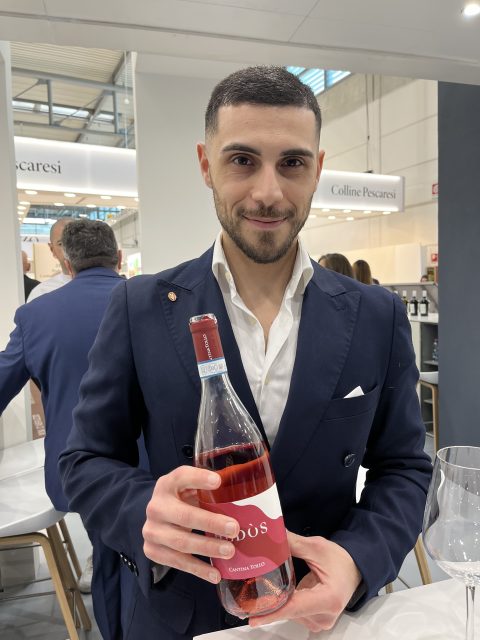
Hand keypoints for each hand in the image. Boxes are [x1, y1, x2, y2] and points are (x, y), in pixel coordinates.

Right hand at [142, 466, 238, 583]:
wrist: (157, 518)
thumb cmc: (182, 500)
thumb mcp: (190, 488)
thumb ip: (209, 490)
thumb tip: (246, 495)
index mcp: (168, 484)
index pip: (181, 477)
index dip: (199, 478)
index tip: (218, 481)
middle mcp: (156, 506)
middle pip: (184, 516)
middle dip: (211, 523)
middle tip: (234, 529)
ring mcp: (152, 530)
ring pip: (181, 542)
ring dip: (207, 548)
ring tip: (229, 551)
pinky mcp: (152, 551)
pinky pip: (177, 562)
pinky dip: (198, 569)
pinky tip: (215, 574)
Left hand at [249, 532, 361, 631]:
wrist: (354, 570)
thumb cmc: (339, 559)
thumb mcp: (317, 547)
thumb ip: (293, 544)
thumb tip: (270, 536)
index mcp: (328, 599)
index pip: (295, 607)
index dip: (273, 612)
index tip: (253, 617)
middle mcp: (325, 616)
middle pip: (290, 611)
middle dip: (271, 601)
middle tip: (250, 592)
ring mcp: (320, 622)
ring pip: (290, 613)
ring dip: (279, 601)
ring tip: (266, 587)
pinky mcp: (315, 622)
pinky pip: (294, 613)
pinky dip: (286, 603)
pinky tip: (278, 592)